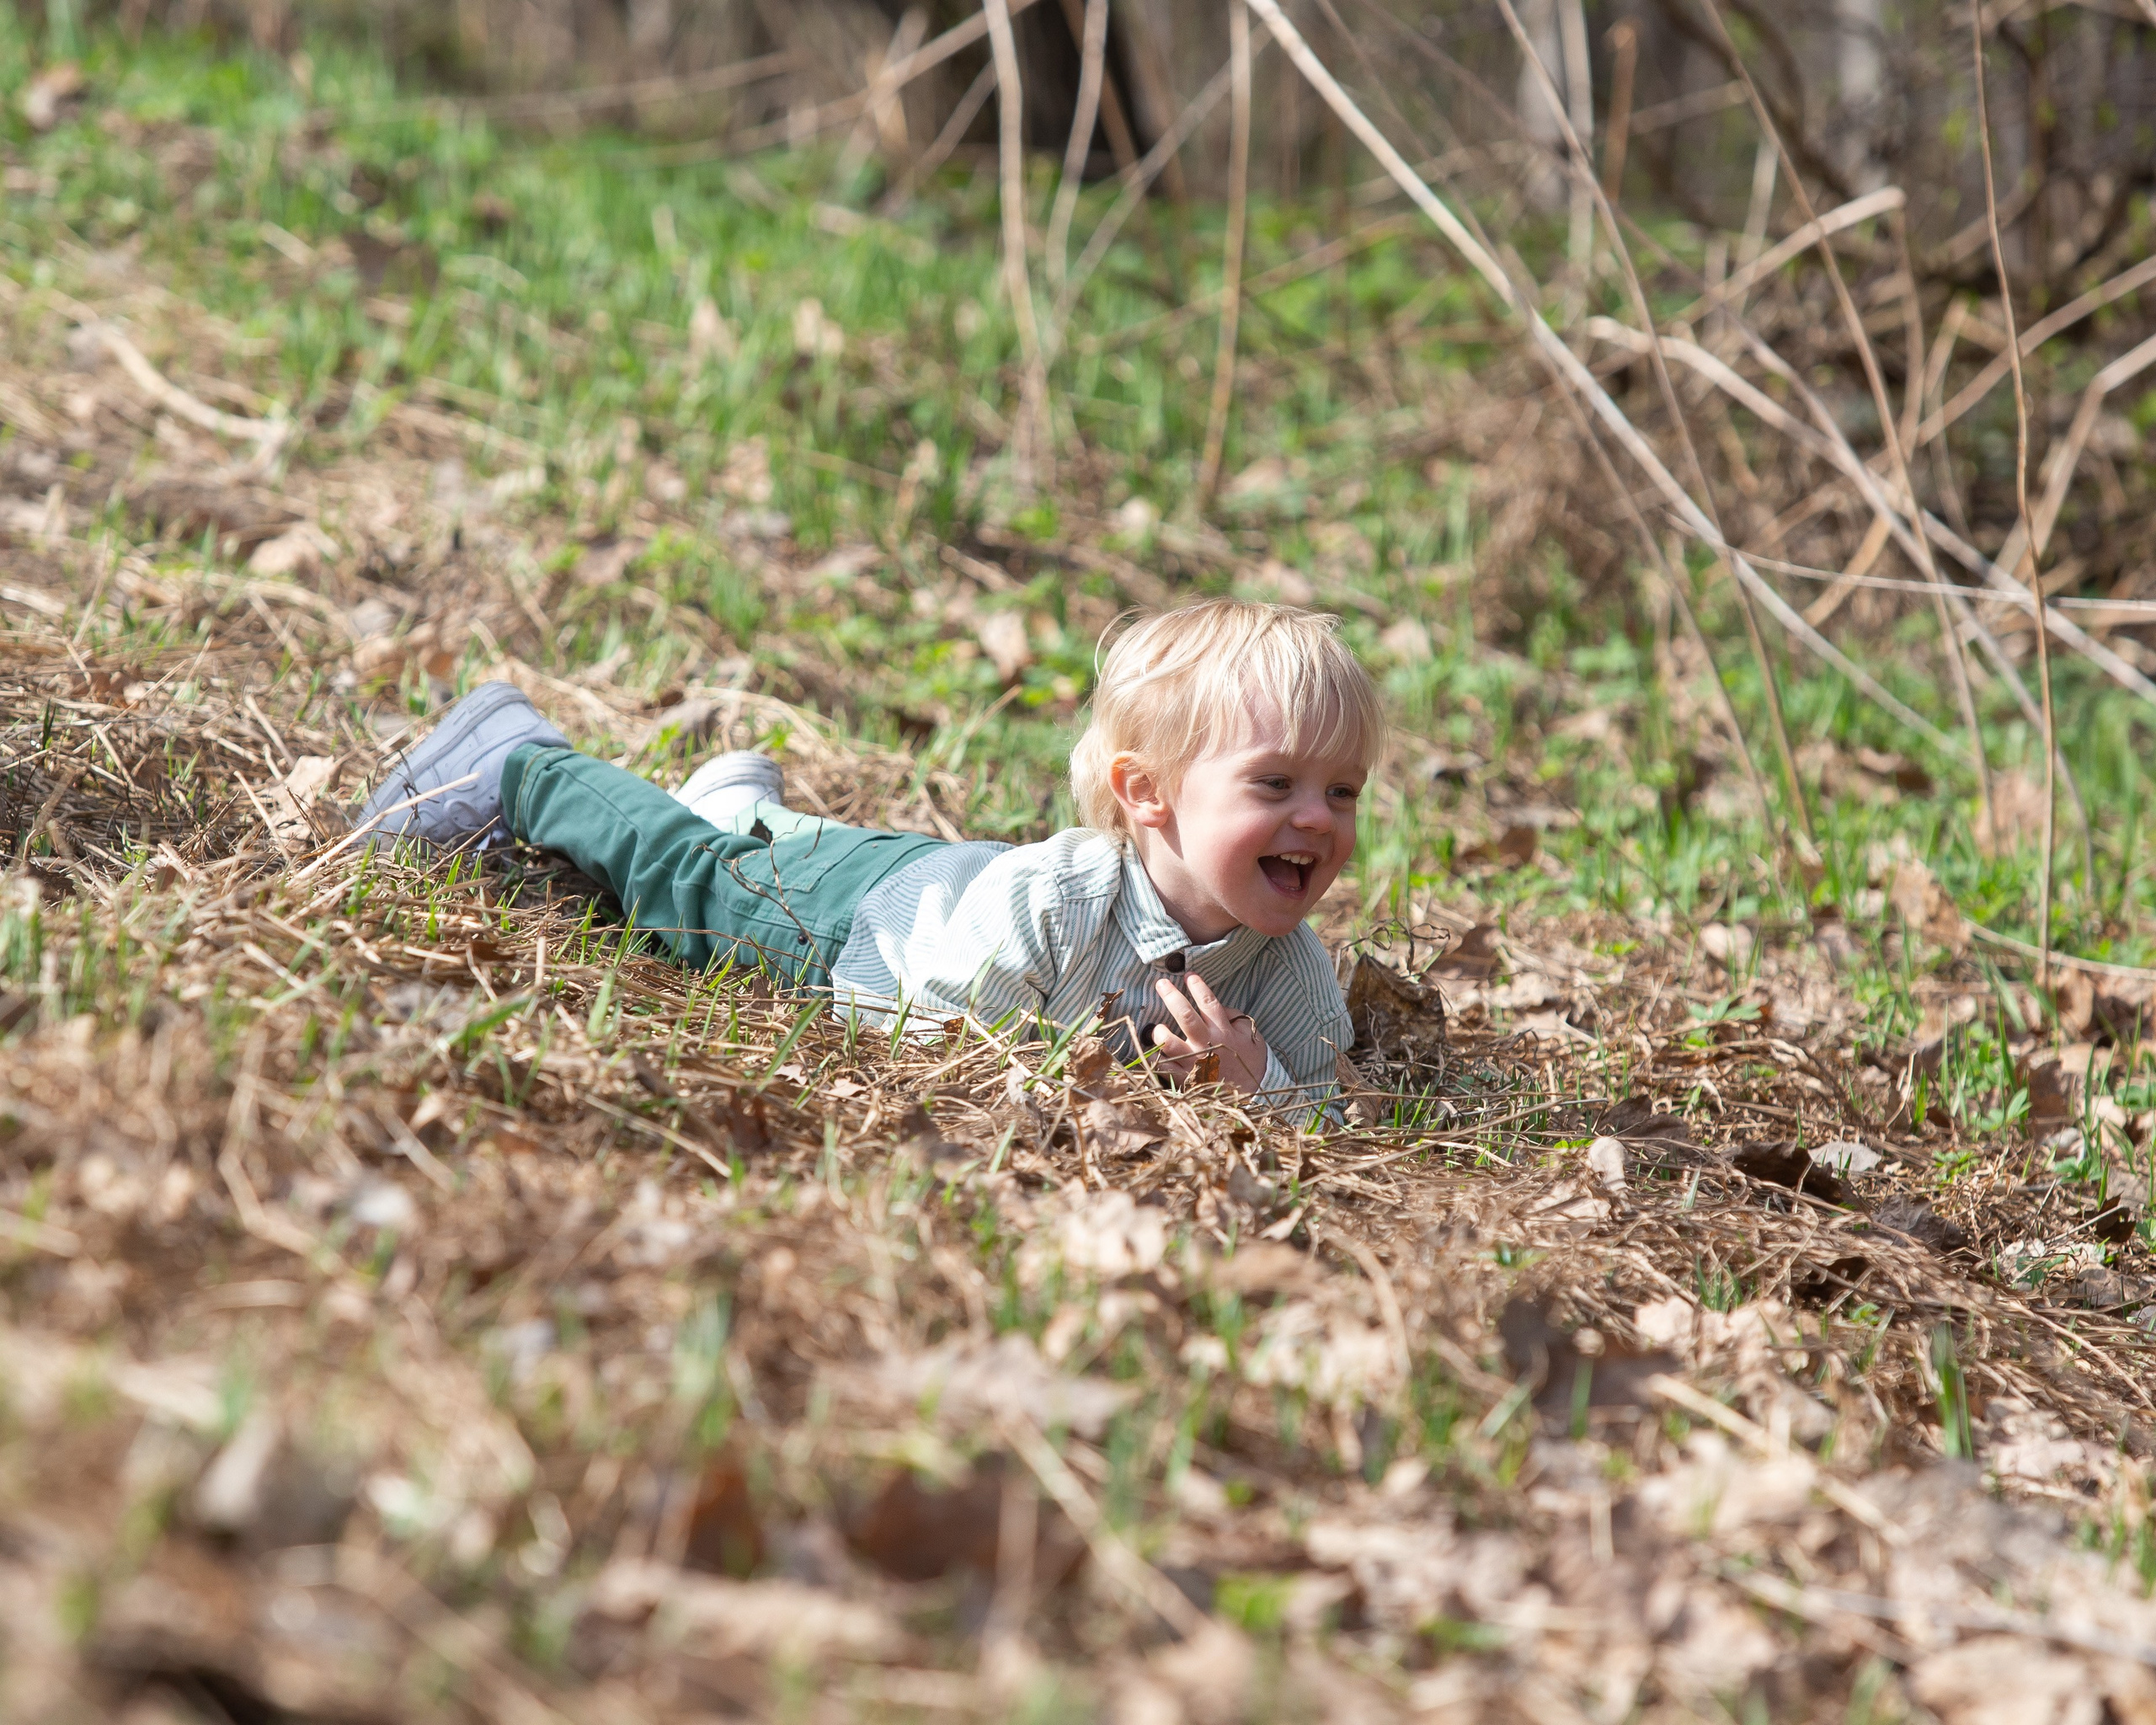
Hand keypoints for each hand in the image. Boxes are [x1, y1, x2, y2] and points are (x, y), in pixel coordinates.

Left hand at [1151, 973, 1269, 1094]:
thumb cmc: (1250, 1062)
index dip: (1197, 986)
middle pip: (1185, 1016)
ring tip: (1156, 1028)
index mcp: (1224, 1032)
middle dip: (1171, 996)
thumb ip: (1235, 1018)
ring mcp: (1194, 1063)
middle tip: (1161, 984)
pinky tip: (1152, 1052)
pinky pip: (1165, 1068)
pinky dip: (1156, 1059)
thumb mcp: (1252, 1036)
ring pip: (1169, 1043)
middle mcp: (1207, 1045)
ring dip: (1160, 1032)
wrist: (1251, 1095)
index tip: (1188, 975)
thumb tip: (1220, 1006)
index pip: (1209, 1003)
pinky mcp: (1186, 1080)